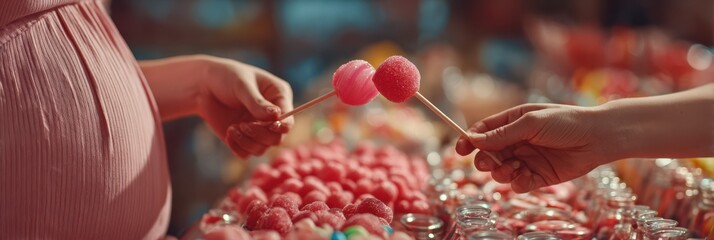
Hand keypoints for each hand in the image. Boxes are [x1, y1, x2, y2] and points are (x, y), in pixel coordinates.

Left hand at [197, 57, 293, 157]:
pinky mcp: (244, 138)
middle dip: (260, 135)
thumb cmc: (226, 77)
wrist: (203, 85)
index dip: (283, 126)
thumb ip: (257, 102)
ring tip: (232, 128)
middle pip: (276, 138)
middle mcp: (272, 116)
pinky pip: (247, 153)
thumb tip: (276, 116)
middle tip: (242, 125)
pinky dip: (238, 148)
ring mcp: (258, 128)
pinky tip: (228, 134)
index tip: (271, 126)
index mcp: (279, 96)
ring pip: (262, 148)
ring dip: (247, 142)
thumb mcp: (242, 85)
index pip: (289, 118)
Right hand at [455, 104, 612, 192]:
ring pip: (500, 171)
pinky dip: (517, 182)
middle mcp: (516, 141)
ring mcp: (526, 159)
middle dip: (483, 160)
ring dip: (501, 172)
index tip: (459, 150)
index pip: (483, 131)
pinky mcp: (538, 176)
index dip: (469, 140)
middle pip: (488, 154)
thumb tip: (474, 139)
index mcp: (512, 122)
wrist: (598, 138)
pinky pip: (518, 183)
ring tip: (513, 169)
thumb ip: (503, 134)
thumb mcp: (531, 123)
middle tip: (487, 162)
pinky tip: (525, 177)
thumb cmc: (565, 122)